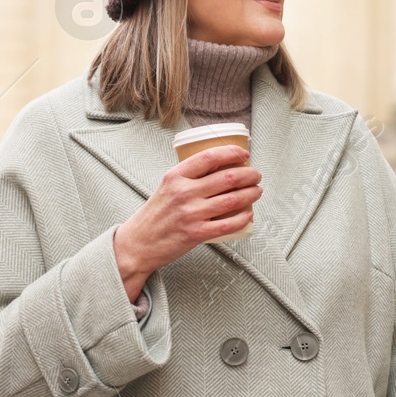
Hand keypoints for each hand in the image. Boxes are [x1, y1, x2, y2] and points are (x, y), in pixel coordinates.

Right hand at [112, 145, 262, 300]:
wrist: (138, 243)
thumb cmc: (155, 215)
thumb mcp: (167, 187)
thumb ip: (190, 177)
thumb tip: (221, 167)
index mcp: (176, 177)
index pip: (209, 157)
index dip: (231, 152)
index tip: (244, 153)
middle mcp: (184, 193)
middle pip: (228, 177)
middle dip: (249, 174)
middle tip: (256, 175)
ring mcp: (191, 213)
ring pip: (232, 200)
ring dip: (251, 193)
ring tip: (257, 191)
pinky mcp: (197, 233)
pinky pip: (228, 224)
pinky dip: (243, 218)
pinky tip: (249, 214)